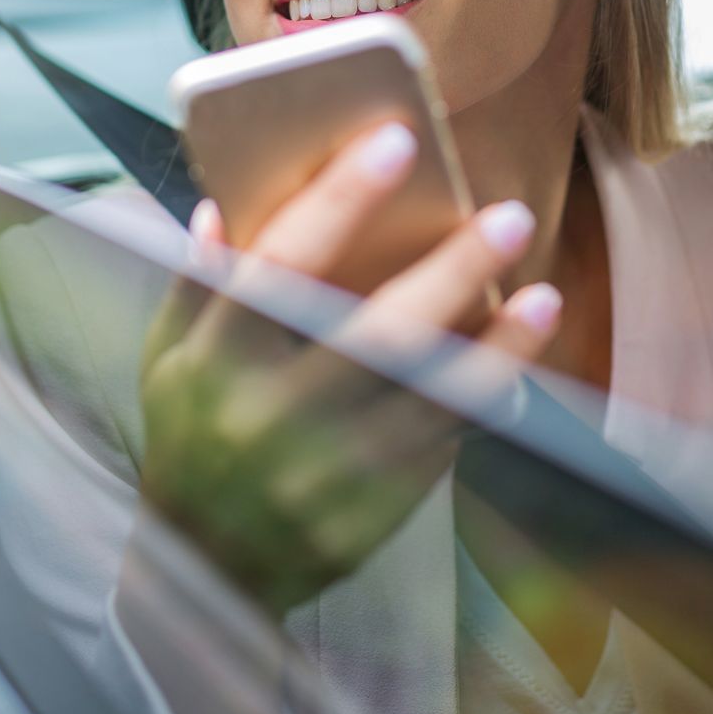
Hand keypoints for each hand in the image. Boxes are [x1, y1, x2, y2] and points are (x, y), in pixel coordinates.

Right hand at [137, 122, 562, 613]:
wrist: (206, 570)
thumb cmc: (191, 437)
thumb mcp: (169, 357)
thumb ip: (199, 281)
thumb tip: (225, 203)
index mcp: (214, 360)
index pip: (281, 263)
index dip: (341, 199)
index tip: (399, 143)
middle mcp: (270, 414)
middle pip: (376, 331)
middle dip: (452, 271)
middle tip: (511, 217)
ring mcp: (324, 470)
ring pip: (429, 396)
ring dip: (497, 346)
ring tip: (543, 297)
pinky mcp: (369, 510)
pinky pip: (440, 446)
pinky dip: (483, 401)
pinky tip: (518, 363)